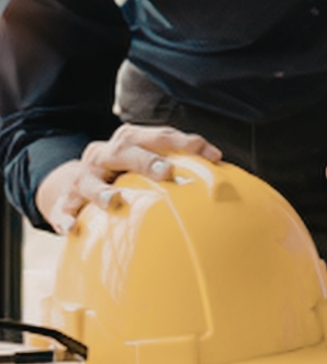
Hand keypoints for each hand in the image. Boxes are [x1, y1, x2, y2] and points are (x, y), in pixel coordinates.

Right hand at [35, 124, 221, 232]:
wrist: (71, 184)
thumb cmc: (124, 175)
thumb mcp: (147, 165)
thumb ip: (179, 167)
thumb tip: (225, 175)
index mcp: (130, 142)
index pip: (160, 136)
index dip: (185, 142)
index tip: (212, 155)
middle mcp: (105, 155)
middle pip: (125, 150)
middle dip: (146, 159)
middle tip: (166, 171)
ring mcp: (83, 177)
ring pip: (89, 180)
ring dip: (102, 190)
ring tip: (114, 200)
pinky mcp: (65, 200)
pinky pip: (63, 209)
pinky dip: (66, 217)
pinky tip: (73, 228)